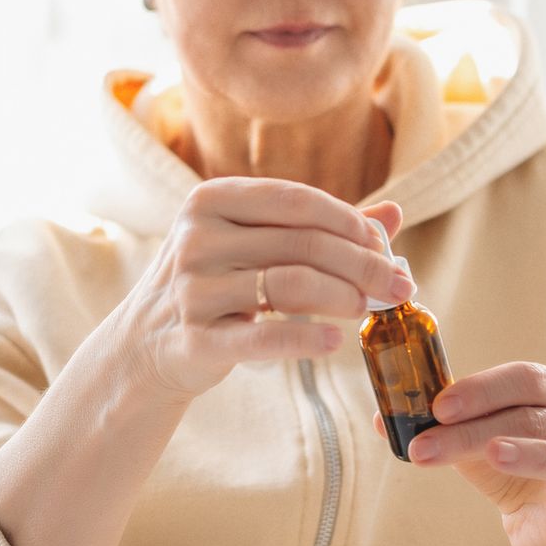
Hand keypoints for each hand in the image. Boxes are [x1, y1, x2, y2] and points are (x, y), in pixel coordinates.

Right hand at [118, 177, 408, 403]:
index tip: (384, 246)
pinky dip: (307, 337)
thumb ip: (320, 228)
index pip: (296, 200)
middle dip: (362, 264)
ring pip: (289, 284)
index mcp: (211, 200)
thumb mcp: (254, 244)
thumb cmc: (215, 285)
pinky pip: (263, 336)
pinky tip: (336, 340)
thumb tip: (394, 214)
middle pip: (301, 243)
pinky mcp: (195, 339)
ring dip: (343, 296)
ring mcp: (192, 289)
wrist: (145, 345)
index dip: (349, 222)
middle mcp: (197, 238)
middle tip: (399, 285)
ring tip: (370, 309)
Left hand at [375, 362, 545, 545]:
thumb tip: (383, 419)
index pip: (520, 379)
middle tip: (428, 445)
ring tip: (495, 454)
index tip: (437, 405)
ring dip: (529, 454)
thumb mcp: (475, 442)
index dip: (480, 390)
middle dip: (473, 431)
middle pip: (528, 418)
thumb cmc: (513, 466)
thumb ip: (439, 427)